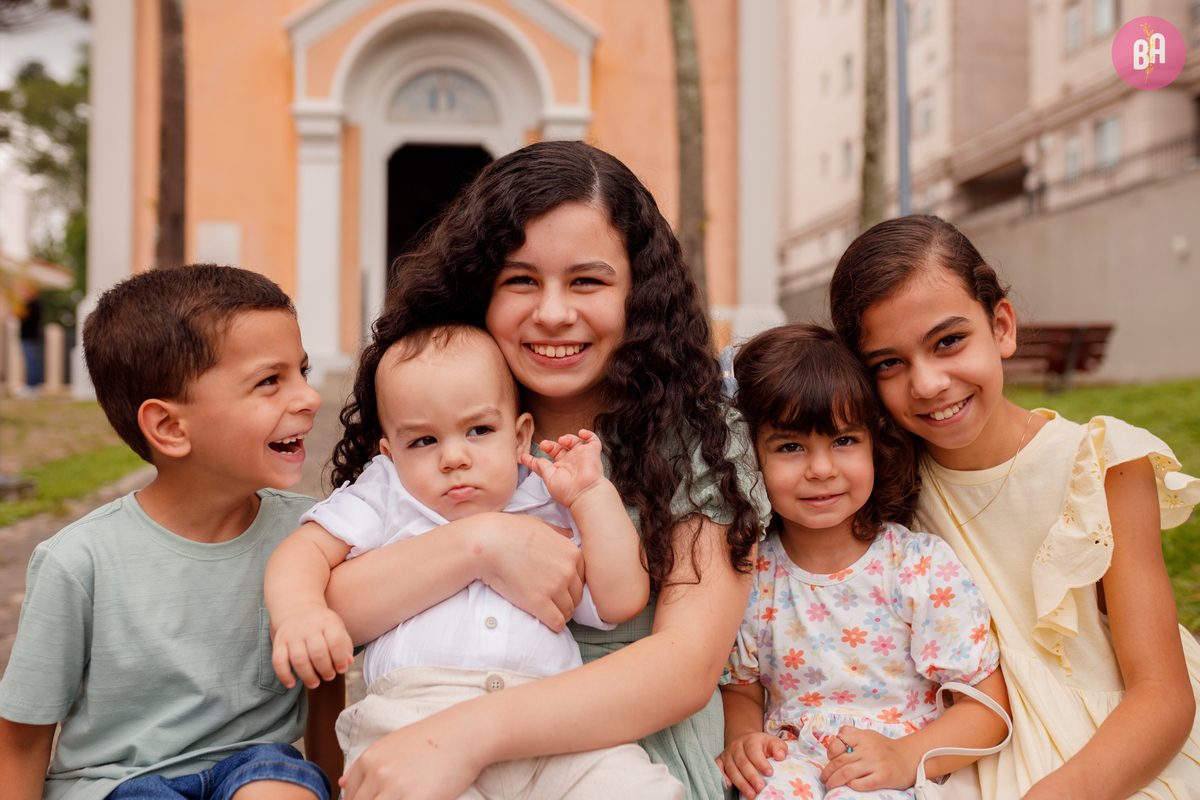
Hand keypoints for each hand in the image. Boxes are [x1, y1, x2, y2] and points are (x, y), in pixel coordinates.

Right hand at [270, 604, 353, 688]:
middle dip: (325, 670)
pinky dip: (284, 675)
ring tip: (315, 683)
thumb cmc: (322, 624)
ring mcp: (292, 634)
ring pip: (299, 659)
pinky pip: (278, 661)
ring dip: (308, 676)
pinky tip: (291, 684)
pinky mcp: (278, 641)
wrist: (297, 608)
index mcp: (327, 621)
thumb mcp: (337, 627)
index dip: (340, 659)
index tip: (342, 669)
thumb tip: (348, 663)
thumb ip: (345, 644)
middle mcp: (309, 626)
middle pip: (318, 653)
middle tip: (329, 677)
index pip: (336, 642)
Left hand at [341, 712, 488, 799]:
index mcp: (369, 759)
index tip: (381, 797)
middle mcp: (377, 773)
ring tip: (406, 795)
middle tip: (399, 794)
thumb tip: (340, 783)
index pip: (349, 795)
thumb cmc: (434, 738)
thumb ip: (365, 765)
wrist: (466, 733)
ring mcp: (394, 789)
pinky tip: (418, 797)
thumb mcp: (393, 744)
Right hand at [476, 512, 583, 631]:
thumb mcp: (540, 525)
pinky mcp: (539, 603)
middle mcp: (568, 570)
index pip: (582, 578)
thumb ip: (558, 532)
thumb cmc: (510, 531)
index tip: (557, 587)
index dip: (569, 585)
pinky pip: (557, 623)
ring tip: (546, 611)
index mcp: (572, 552)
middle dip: (565, 600)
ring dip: (559, 613)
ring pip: (568, 611)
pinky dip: (553, 624)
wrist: (489, 543)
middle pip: (576, 596)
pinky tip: (544, 620)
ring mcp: (555, 587)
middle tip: (550, 601)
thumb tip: (569, 533)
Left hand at [520, 430, 605, 508]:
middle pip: (558, 448)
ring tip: (562, 440)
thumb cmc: (567, 490)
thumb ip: (541, 467)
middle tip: (544, 445)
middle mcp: (570, 463)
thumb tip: (536, 460)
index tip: (523, 456)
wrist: (584, 493)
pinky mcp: (592, 453)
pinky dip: (588, 434)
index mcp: (559, 470)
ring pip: (574, 442)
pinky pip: (593, 440)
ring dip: (567, 437)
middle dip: (550, 445)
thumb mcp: (548, 478)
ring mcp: (581, 457)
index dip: (534, 459)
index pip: (545, 462)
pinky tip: (581, 433)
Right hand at [715, 732, 787, 798]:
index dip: (761, 762)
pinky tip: (729, 785)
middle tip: (760, 788)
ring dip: (741, 783)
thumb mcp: (772, 742)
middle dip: (751, 777)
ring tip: (751, 794)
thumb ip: (779, 747)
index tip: (770, 773)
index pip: (753, 750)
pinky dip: (722, 776)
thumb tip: (780, 757)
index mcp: (750, 740)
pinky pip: (718, 768)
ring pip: (732, 769)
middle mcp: (736, 746)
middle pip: (742, 762)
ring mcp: (727, 754)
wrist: (744, 740)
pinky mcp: (720, 760)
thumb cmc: (761, 745)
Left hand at [821, 726, 917, 791]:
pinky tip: (849, 786)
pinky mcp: (884, 777)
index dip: (830, 753)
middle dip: (828, 773)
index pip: (838, 743)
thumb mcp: (868, 734)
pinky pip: (863, 783)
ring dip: (835, 781)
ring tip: (830, 785)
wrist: (908, 759)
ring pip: (847, 773)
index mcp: (863, 737)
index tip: (829, 760)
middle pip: (840, 762)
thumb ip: (851, 733)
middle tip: (824, 779)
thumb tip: (835, 738)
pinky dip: (853, 786)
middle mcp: (869, 748)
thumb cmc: (884, 748)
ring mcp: (876, 763)